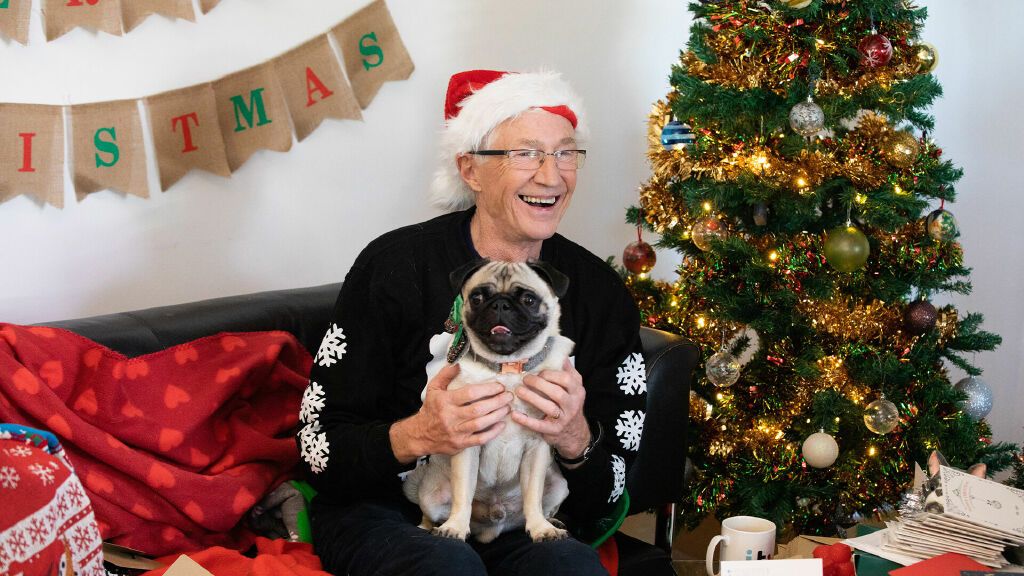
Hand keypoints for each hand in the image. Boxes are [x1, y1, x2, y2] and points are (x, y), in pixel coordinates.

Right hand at [390, 363, 512, 462]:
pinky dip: (493, 433)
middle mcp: (451, 416)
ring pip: (481, 423)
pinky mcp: (460, 444)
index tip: (499, 386)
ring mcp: (456, 432)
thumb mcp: (433, 389)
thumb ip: (445, 375)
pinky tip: (501, 425)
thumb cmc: (430, 410)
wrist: (420, 435)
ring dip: (497, 415)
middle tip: (508, 396)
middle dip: (497, 402)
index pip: (470, 393)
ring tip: (507, 408)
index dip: (487, 389)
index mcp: (445, 401)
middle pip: (478, 409)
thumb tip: (458, 364)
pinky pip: (480, 439)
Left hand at [510, 359, 590, 459]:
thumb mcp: (574, 388)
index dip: (550, 374)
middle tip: (525, 379)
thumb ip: (568, 371)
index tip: (538, 373)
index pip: (566, 379)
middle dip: (539, 384)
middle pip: (557, 393)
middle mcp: (573, 405)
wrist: (574, 433)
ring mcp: (564, 419)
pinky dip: (526, 420)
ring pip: (549, 407)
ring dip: (532, 398)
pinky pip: (539, 425)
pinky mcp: (554, 431)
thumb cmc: (569, 405)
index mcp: (577, 391)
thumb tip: (559, 354)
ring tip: (518, 391)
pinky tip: (515, 414)